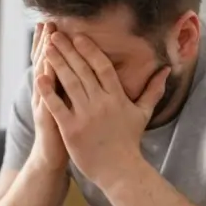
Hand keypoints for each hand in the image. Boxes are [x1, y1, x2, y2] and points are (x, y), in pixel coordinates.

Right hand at [28, 22, 68, 172]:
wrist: (52, 156)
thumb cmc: (67, 130)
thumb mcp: (71, 105)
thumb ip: (77, 86)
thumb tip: (87, 68)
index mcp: (54, 87)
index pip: (51, 59)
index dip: (50, 42)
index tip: (52, 22)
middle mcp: (45, 92)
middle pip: (44, 62)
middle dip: (47, 43)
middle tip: (48, 22)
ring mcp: (44, 104)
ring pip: (42, 77)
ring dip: (44, 58)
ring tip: (46, 40)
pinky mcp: (47, 118)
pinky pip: (45, 100)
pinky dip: (44, 87)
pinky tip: (42, 73)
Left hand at [39, 32, 169, 188]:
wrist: (120, 171)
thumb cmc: (129, 142)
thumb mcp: (143, 113)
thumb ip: (153, 90)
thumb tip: (167, 70)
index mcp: (117, 97)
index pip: (103, 67)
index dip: (90, 50)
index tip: (78, 36)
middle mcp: (102, 103)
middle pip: (83, 70)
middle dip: (69, 50)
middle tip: (56, 34)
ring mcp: (85, 116)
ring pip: (69, 83)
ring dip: (57, 63)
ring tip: (47, 47)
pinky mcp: (71, 129)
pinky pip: (57, 106)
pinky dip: (48, 91)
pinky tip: (38, 76)